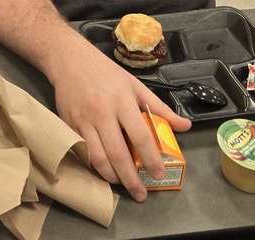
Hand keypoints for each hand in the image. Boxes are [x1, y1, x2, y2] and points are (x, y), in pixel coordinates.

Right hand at [50, 41, 190, 200]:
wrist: (69, 60)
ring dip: (111, 176)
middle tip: (140, 193)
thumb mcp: (135, 85)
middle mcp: (102, 113)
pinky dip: (94, 165)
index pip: (140, 135)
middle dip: (130, 178)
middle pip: (118, 153)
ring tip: (123, 184)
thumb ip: (159, 108)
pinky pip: (83, 152)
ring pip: (97, 158)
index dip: (151, 158)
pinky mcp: (70, 125)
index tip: (158, 174)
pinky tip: (104, 170)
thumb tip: (184, 126)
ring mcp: (83, 121)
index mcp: (122, 101)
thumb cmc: (105, 72)